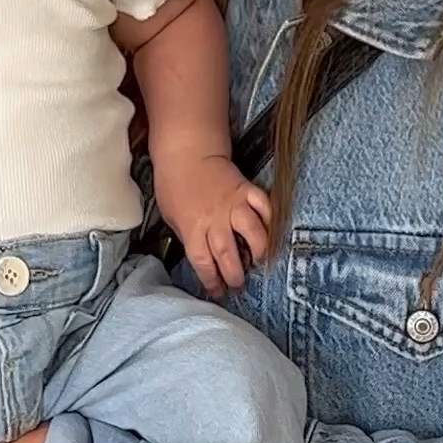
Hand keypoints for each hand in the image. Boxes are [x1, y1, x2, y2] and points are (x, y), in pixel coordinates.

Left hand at [153, 152, 272, 295]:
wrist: (187, 152)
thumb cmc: (173, 184)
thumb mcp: (171, 216)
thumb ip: (188, 236)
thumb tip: (203, 256)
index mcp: (192, 228)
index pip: (204, 262)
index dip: (212, 281)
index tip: (217, 290)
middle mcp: (215, 219)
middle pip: (228, 255)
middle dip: (235, 275)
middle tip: (239, 284)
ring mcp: (234, 204)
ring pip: (253, 233)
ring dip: (258, 251)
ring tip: (258, 261)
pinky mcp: (247, 190)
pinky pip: (265, 208)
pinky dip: (271, 221)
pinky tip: (270, 232)